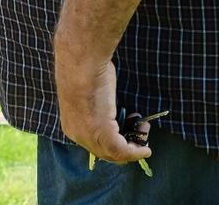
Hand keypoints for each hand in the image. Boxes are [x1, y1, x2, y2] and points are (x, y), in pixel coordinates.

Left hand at [54, 48, 151, 164]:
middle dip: (125, 145)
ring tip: (143, 131)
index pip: (93, 145)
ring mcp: (88, 136)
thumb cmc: (86, 70)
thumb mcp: (90, 92)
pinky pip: (122, 150)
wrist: (82, 64)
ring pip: (114, 153)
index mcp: (72, 125)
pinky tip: (145, 150)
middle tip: (140, 132)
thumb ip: (98, 106)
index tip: (127, 132)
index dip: (113, 141)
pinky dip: (136, 152)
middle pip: (104, 152)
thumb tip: (108, 108)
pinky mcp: (102, 133)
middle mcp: (77, 135)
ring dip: (133, 147)